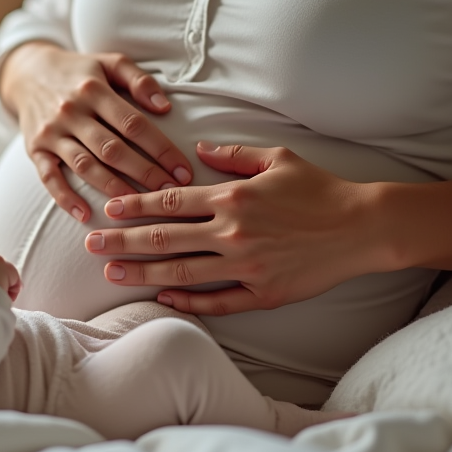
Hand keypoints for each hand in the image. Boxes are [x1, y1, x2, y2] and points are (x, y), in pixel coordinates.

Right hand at [0, 42, 192, 221]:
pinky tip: (85, 215)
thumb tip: (165, 107)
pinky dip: (65, 198)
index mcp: (93, 89)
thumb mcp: (109, 62)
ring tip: (138, 206)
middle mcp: (71, 111)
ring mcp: (51, 132)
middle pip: (112, 149)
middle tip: (170, 194)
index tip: (183, 170)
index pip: (134, 124)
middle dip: (145, 174)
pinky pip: (49, 177)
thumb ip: (139, 80)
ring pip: (85, 166)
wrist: (27, 73)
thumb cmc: (79, 72)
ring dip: (113, 188)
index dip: (161, 149)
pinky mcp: (35, 149)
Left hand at [83, 143, 385, 315]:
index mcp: (233, 197)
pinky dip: (188, 301)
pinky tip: (162, 297)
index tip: (107, 208)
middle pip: (165, 238)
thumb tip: (200, 149)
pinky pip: (217, 302)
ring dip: (142, 272)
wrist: (362, 228)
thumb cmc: (319, 189)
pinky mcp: (263, 293)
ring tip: (111, 273)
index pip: (170, 202)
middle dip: (122, 241)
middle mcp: (233, 233)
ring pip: (182, 272)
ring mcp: (246, 266)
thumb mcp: (276, 158)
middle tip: (90, 245)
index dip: (135, 205)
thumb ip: (233, 154)